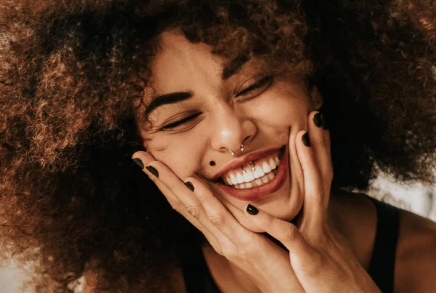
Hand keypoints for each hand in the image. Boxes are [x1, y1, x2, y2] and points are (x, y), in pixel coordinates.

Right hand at [131, 152, 304, 291]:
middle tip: (138, 156)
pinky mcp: (246, 245)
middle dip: (159, 180)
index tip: (150, 160)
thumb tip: (235, 194)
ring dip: (172, 184)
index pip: (187, 203)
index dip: (167, 182)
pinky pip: (221, 219)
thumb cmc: (281, 262)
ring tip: (153, 164)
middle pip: (182, 204)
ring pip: (194, 208)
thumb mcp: (258, 234)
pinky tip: (194, 183)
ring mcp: (228, 241)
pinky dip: (206, 200)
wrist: (297, 291)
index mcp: (220, 232)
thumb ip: (244, 216)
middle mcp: (218, 236)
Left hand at [256, 111, 379, 292]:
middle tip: (316, 111)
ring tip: (299, 137)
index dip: (319, 148)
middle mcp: (322, 223)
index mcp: (320, 220)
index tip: (313, 119)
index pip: (321, 176)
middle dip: (320, 143)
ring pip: (314, 196)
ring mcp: (317, 239)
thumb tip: (305, 209)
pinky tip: (254, 212)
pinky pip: (291, 239)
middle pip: (323, 175)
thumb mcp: (322, 248)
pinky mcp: (309, 260)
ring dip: (308, 165)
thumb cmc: (331, 283)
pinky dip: (273, 225)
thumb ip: (311, 227)